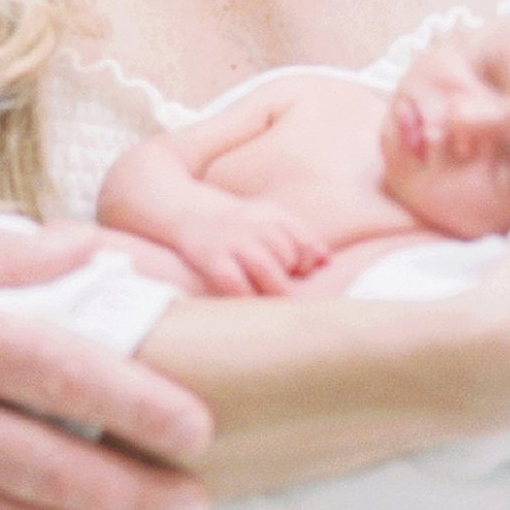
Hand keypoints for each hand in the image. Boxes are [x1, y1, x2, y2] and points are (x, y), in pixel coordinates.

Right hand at [164, 200, 329, 296]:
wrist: (183, 210)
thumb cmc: (234, 224)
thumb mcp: (266, 219)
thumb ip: (297, 236)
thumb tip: (326, 260)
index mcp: (269, 214)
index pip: (302, 238)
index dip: (307, 259)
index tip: (299, 269)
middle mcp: (251, 224)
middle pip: (287, 254)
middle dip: (290, 272)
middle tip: (281, 281)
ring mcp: (231, 241)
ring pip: (266, 266)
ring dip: (276, 287)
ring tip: (274, 296)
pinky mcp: (211, 258)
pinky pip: (235, 281)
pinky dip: (247, 295)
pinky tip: (250, 300)